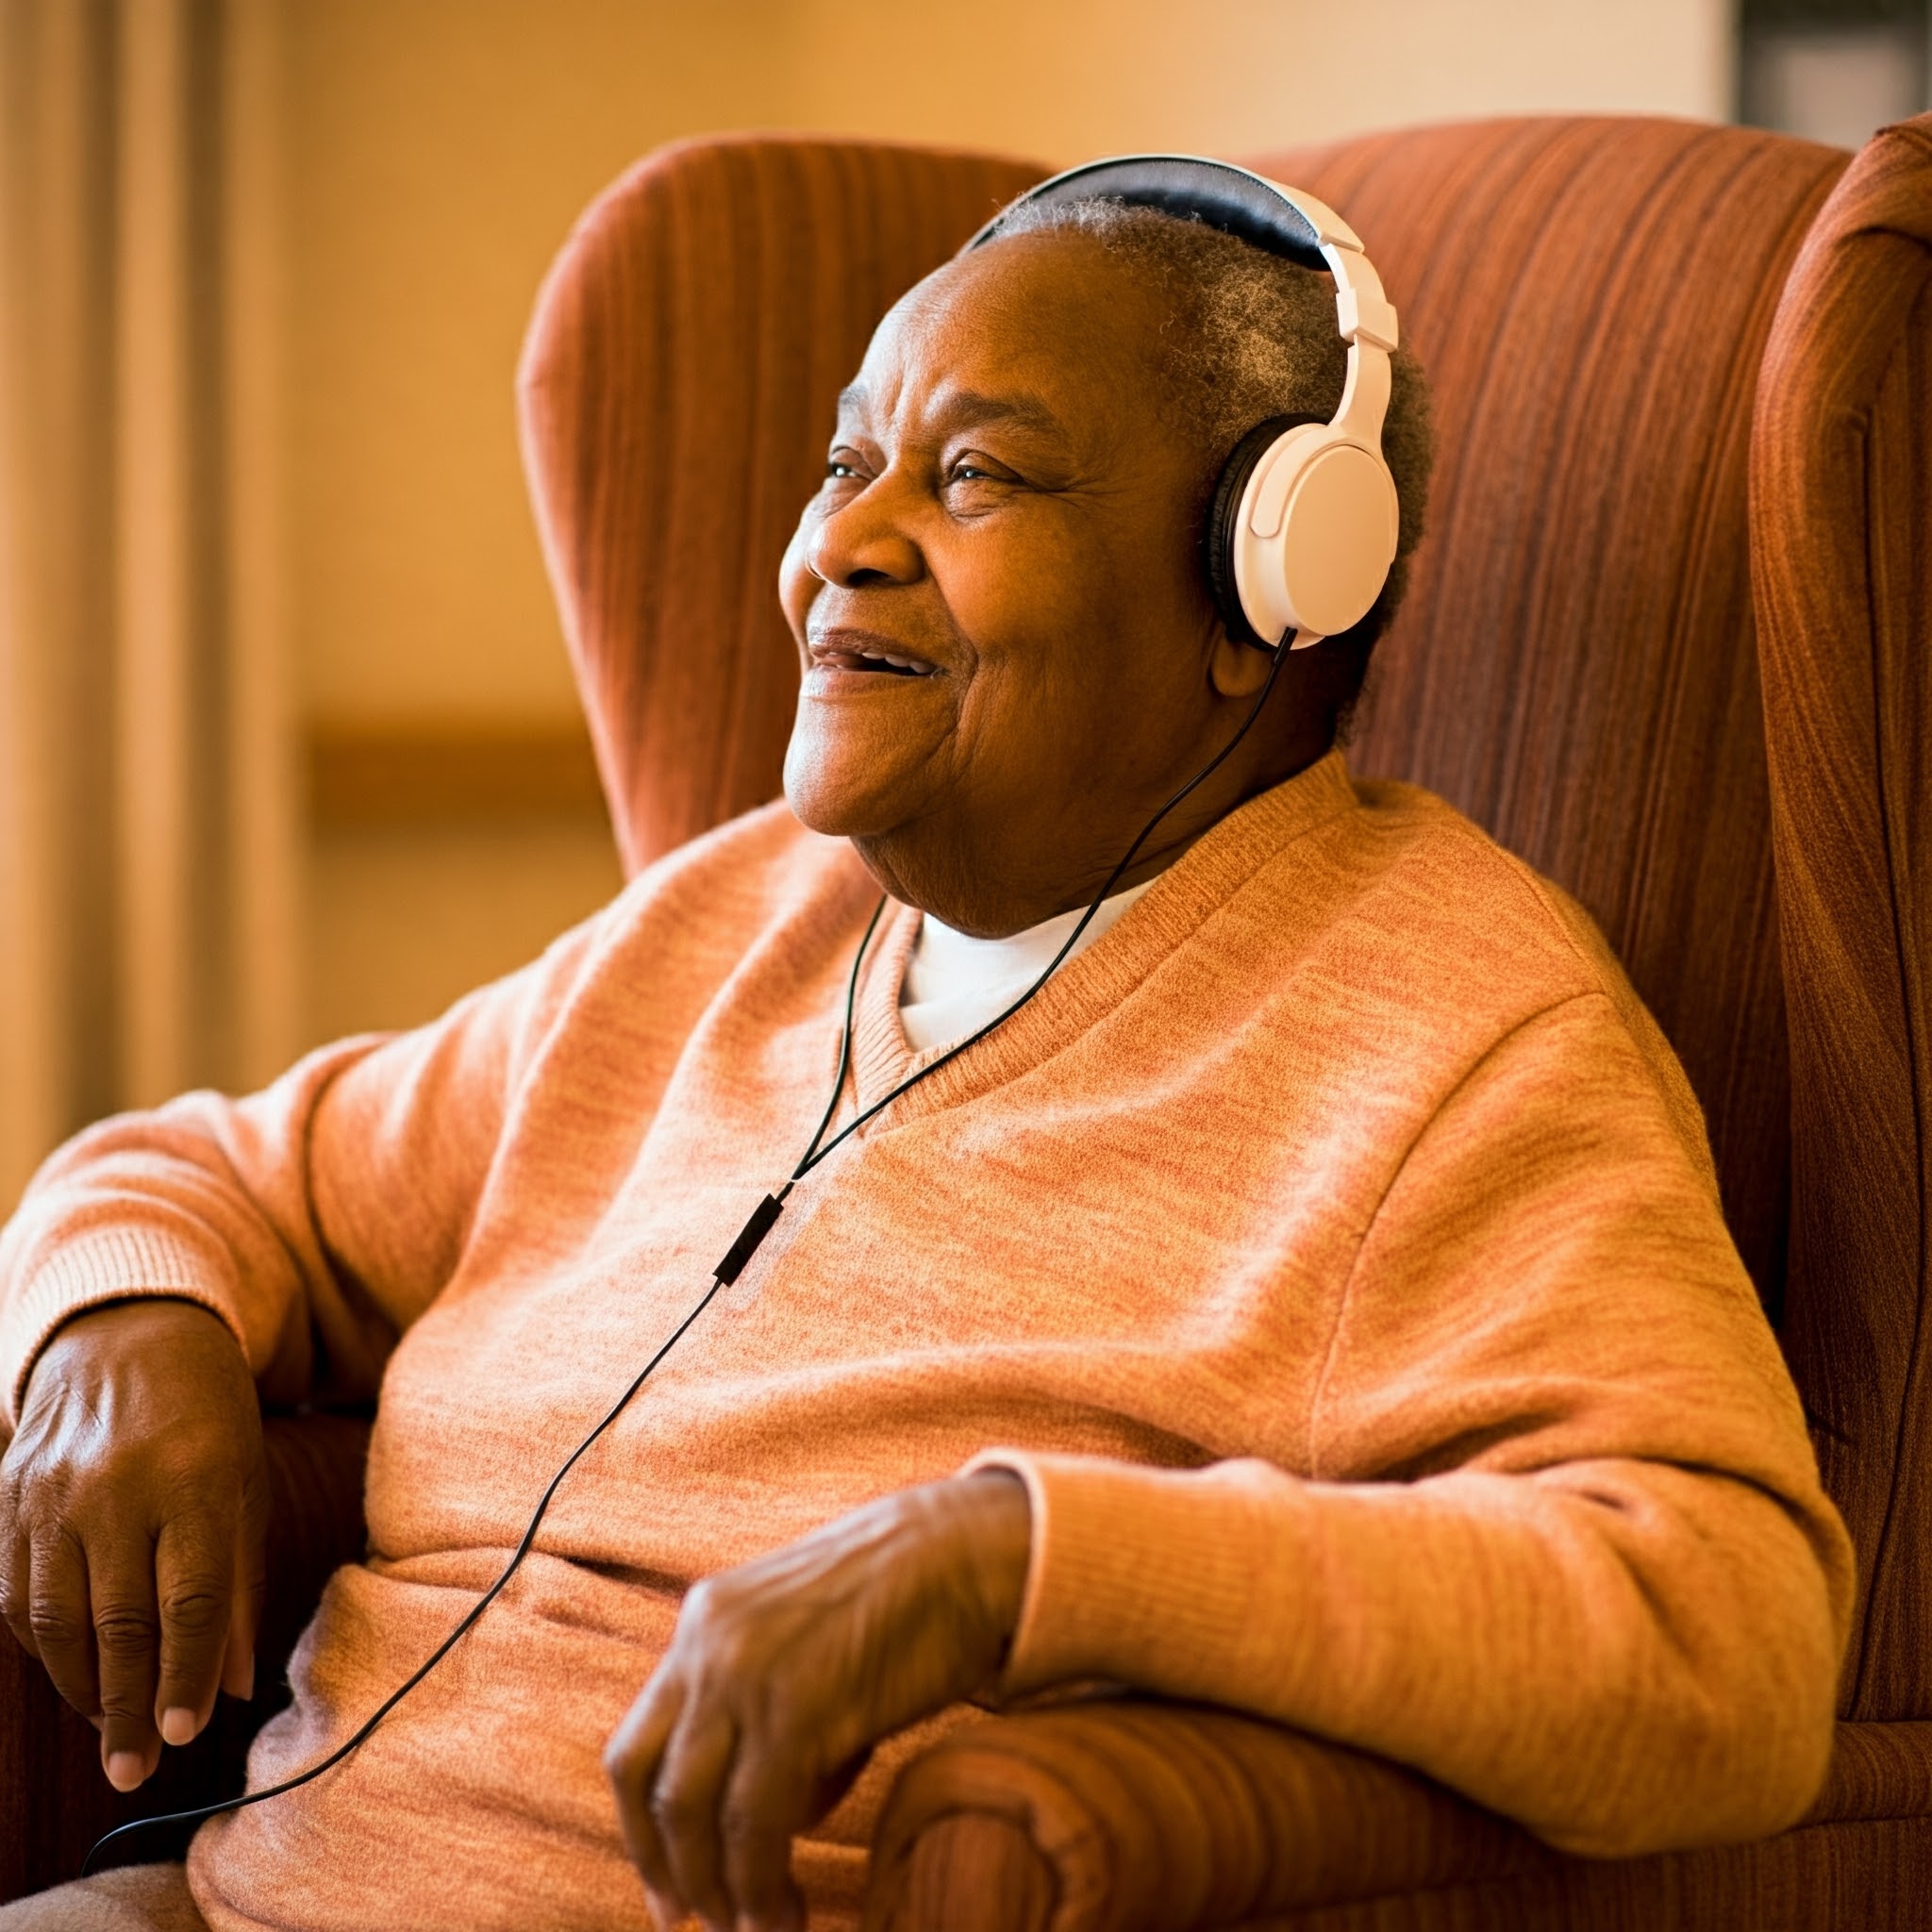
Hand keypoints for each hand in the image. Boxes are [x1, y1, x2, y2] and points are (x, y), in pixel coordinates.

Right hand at [0, 1299, 265, 1791]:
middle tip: (135, 1772)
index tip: (187, 1734)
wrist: (130, 1336)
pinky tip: (74, 1677)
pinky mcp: (9, 1500)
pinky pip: (17, 1595)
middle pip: (117, 1623)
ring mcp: (51, 1496)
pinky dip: (45, 1647)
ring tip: (110, 1734)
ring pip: (57, 1619)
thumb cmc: (209, 1419)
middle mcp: (114, 1490)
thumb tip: (235, 1685)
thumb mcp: (246, 1486)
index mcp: (191, 1481)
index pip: (187, 1599)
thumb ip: (239, 1584)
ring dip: (81, 1689)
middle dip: (125, 1708)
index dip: (185, 1674)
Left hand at [605, 1470, 1030, 1931]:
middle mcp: (708, 1644)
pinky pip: (755, 1822)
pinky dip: (761, 1883)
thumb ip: (768, 1706)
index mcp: (706, 1619)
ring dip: (718, 1888)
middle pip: (649, 1783)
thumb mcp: (809, 1636)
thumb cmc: (909, 1598)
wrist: (970, 1551)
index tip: (668, 1888)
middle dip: (668, 1869)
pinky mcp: (795, 1710)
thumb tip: (773, 1815)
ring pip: (693, 1812)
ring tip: (757, 1928)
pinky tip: (786, 1912)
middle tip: (696, 1923)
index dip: (644, 1831)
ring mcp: (746, 1674)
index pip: (641, 1744)